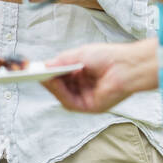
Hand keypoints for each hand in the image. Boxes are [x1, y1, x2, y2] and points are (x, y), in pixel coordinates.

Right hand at [42, 39, 158, 112]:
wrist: (127, 65)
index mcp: (84, 75)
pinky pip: (70, 102)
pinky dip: (60, 92)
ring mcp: (88, 98)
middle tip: (35, 73)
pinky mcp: (91, 107)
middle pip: (62, 88)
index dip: (51, 73)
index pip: (63, 77)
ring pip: (63, 96)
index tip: (38, 69)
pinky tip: (54, 82)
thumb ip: (61, 61)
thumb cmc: (108, 57)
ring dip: (52, 86)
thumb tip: (44, 65)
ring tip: (43, 76)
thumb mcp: (79, 55)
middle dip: (49, 81)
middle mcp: (85, 88)